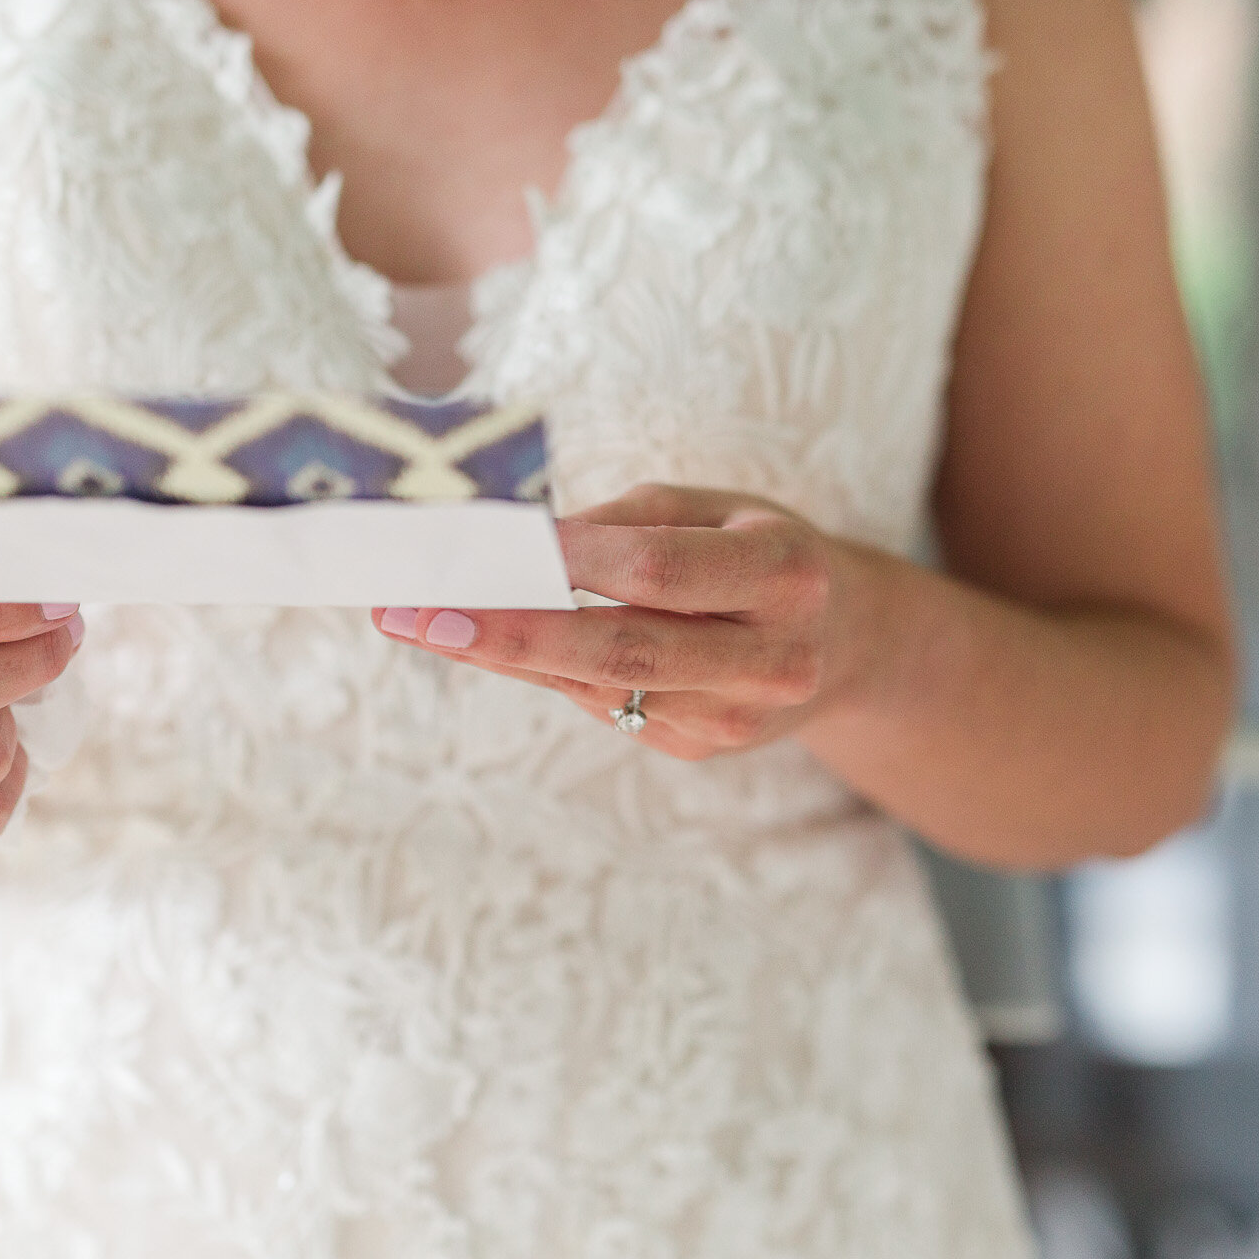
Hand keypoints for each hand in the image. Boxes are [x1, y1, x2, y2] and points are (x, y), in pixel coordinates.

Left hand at [370, 484, 884, 759]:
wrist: (846, 645)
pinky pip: (606, 704)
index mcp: (786, 574)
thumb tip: (509, 542)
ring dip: (502, 653)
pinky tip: (498, 639)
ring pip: (600, 685)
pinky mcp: (703, 749)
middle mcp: (772, 657)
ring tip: (418, 619)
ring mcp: (738, 718)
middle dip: (506, 629)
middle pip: (620, 648)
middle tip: (413, 611)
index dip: (566, 557)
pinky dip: (549, 668)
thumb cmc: (760, 551)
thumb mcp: (720, 509)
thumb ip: (626, 522)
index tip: (481, 541)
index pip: (657, 568)